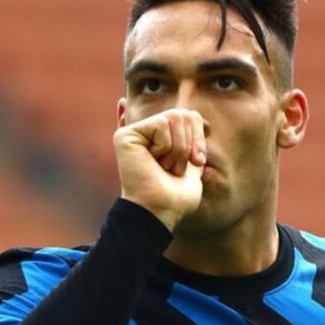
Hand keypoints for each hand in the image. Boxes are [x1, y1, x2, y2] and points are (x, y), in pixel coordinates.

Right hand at [114, 109, 207, 230]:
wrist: (160, 211)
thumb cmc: (175, 196)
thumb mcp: (192, 164)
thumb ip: (192, 141)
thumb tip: (198, 124)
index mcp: (161, 137)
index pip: (191, 116)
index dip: (199, 137)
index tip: (197, 161)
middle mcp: (146, 131)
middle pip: (184, 114)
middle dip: (188, 145)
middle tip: (175, 168)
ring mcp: (134, 132)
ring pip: (174, 117)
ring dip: (177, 149)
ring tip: (163, 167)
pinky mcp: (125, 135)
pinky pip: (161, 124)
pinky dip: (165, 147)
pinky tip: (152, 162)